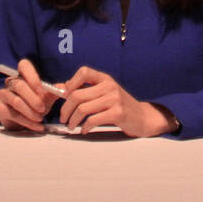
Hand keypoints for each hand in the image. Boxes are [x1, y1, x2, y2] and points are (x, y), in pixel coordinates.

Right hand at [0, 58, 60, 132]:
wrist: (24, 121)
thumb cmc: (35, 105)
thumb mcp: (46, 98)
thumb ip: (54, 92)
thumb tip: (65, 88)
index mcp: (22, 75)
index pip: (24, 65)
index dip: (33, 77)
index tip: (42, 90)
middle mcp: (11, 82)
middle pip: (19, 85)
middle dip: (33, 98)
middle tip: (43, 108)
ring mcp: (3, 94)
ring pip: (16, 101)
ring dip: (30, 111)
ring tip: (40, 118)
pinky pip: (13, 114)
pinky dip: (27, 122)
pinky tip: (37, 126)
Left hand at [58, 66, 174, 136]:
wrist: (143, 117)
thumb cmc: (120, 106)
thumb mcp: (103, 94)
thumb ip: (84, 90)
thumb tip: (59, 88)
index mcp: (104, 79)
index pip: (83, 72)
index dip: (70, 83)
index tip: (64, 96)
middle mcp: (109, 86)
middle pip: (77, 95)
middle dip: (65, 109)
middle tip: (63, 118)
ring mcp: (114, 99)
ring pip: (83, 109)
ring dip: (73, 120)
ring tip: (71, 126)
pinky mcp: (117, 113)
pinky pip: (92, 120)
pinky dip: (84, 127)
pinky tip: (84, 130)